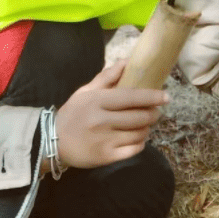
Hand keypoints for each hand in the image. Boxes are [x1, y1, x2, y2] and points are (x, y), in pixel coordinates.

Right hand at [53, 62, 168, 169]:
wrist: (52, 141)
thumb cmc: (73, 114)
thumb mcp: (86, 91)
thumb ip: (108, 77)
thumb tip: (127, 61)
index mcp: (98, 101)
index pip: (131, 97)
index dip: (152, 96)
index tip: (166, 96)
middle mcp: (102, 121)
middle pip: (139, 117)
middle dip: (153, 114)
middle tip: (155, 111)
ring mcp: (105, 140)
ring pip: (139, 133)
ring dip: (146, 128)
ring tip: (144, 124)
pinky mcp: (106, 157)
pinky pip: (134, 150)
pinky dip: (140, 143)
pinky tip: (137, 138)